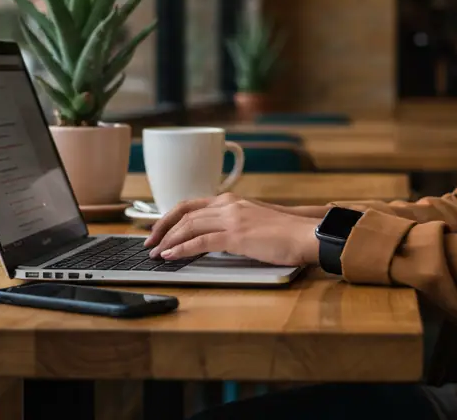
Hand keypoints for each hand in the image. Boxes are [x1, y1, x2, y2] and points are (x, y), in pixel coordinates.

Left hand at [143, 194, 321, 266]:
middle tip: (149, 243)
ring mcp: (232, 218)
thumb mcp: (254, 223)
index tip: (158, 229)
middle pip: (184, 213)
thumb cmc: (286, 233)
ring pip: (188, 226)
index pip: (191, 205)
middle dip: (162, 228)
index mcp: (231, 200)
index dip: (170, 217)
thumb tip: (214, 238)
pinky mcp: (236, 235)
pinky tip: (171, 256)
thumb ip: (233, 224)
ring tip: (156, 254)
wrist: (307, 235)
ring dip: (168, 241)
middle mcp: (228, 204)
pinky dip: (182, 249)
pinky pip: (200, 241)